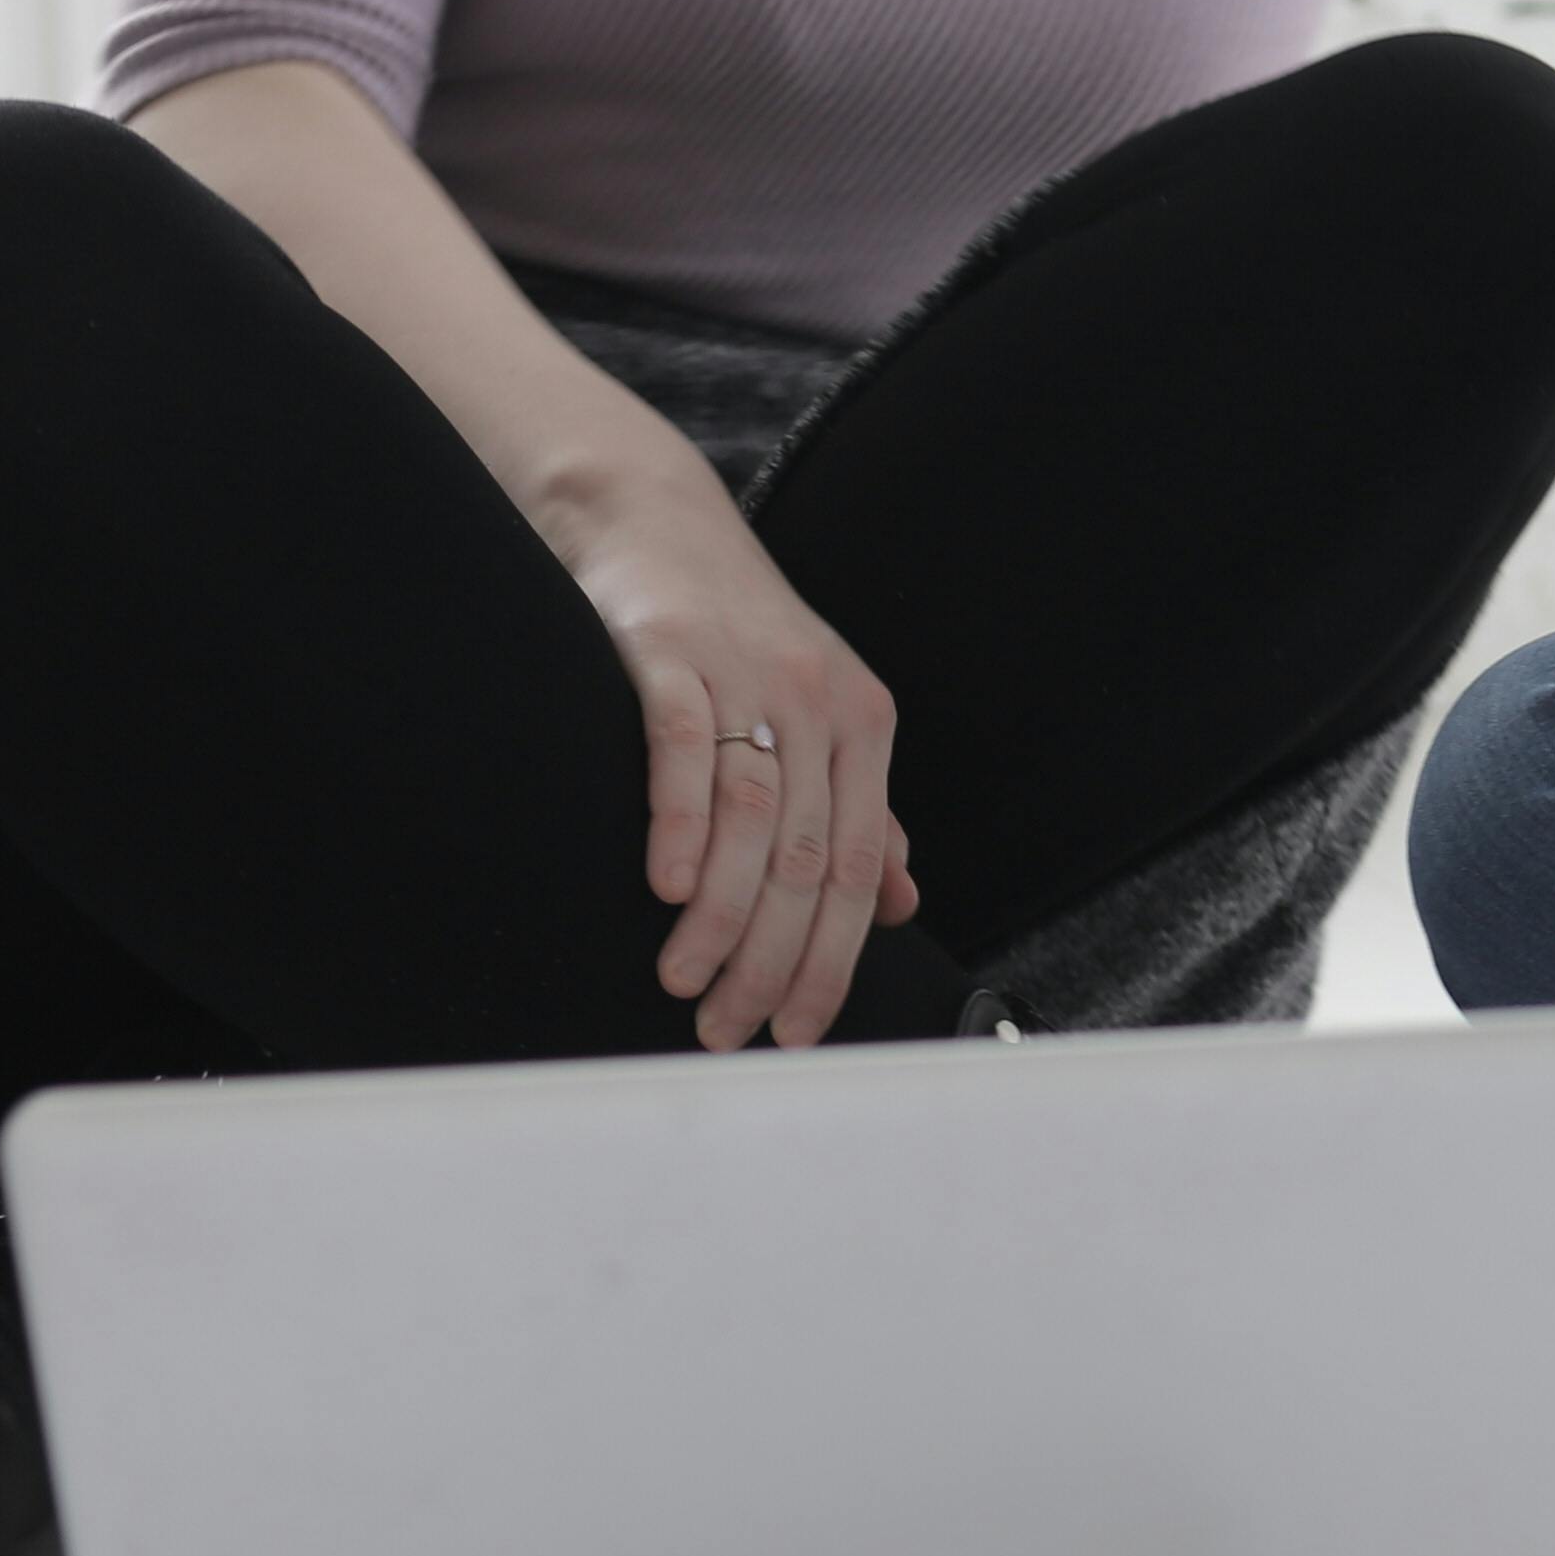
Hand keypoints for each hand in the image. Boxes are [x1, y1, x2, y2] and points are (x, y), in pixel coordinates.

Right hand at [553, 450, 917, 1051]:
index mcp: (864, 725)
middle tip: (730, 1030)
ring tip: (685, 984)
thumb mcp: (818, 716)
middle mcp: (818, 701)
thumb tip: (898, 901)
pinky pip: (684, 747)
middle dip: (771, 959)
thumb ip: (858, 809)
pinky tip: (665, 887)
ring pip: (753, 818)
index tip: (797, 1033)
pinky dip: (679, 821)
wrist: (656, 522)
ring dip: (720, 916)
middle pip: (810, 857)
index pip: (860, 867)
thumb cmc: (738, 636)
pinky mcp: (668, 654)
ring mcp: (745, 675)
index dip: (832, 960)